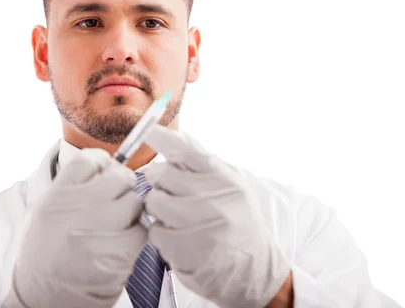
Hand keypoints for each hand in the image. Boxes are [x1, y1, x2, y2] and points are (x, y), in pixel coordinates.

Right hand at [3, 149, 145, 307]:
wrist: (41, 302)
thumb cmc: (43, 256)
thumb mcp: (42, 214)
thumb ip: (69, 187)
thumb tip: (102, 165)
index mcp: (55, 198)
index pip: (88, 160)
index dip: (102, 163)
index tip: (105, 172)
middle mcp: (73, 212)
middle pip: (119, 177)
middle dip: (123, 185)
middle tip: (117, 199)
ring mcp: (94, 234)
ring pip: (134, 202)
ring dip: (132, 210)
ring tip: (119, 222)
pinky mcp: (114, 256)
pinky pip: (141, 231)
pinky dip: (136, 235)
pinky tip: (122, 242)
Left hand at [143, 126, 290, 307]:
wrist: (256, 273)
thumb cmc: (241, 225)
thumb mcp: (234, 188)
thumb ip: (206, 163)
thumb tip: (181, 135)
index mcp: (224, 180)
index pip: (185, 151)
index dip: (162, 139)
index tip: (148, 132)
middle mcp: (212, 197)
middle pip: (161, 174)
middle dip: (159, 182)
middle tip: (169, 193)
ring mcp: (198, 224)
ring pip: (153, 202)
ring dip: (158, 210)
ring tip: (175, 218)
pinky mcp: (184, 249)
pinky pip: (154, 231)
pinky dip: (161, 235)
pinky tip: (178, 238)